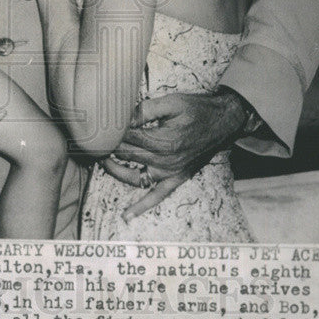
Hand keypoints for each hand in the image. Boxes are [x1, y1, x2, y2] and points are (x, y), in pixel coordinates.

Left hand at [112, 89, 246, 219]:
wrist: (223, 122)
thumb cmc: (197, 109)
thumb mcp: (172, 103)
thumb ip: (146, 109)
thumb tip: (122, 115)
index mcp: (163, 140)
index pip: (127, 138)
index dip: (112, 131)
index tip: (100, 125)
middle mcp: (165, 161)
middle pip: (127, 155)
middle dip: (109, 147)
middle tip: (95, 139)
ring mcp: (170, 173)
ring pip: (133, 177)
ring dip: (115, 170)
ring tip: (101, 160)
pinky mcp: (176, 179)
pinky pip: (156, 196)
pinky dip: (141, 207)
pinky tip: (127, 215)